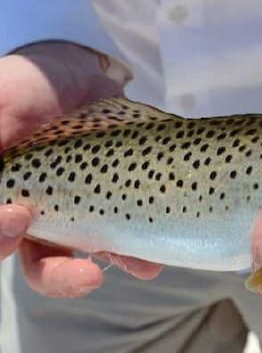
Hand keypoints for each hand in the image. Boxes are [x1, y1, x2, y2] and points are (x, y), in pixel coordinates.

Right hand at [0, 43, 161, 297]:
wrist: (81, 75)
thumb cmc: (27, 88)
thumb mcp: (0, 101)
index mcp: (5, 198)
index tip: (19, 214)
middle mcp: (41, 217)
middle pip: (44, 267)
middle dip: (62, 277)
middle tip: (86, 276)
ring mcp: (83, 214)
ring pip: (92, 259)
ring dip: (117, 269)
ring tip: (142, 267)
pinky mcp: (121, 205)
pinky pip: (130, 238)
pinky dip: (144, 250)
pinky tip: (155, 257)